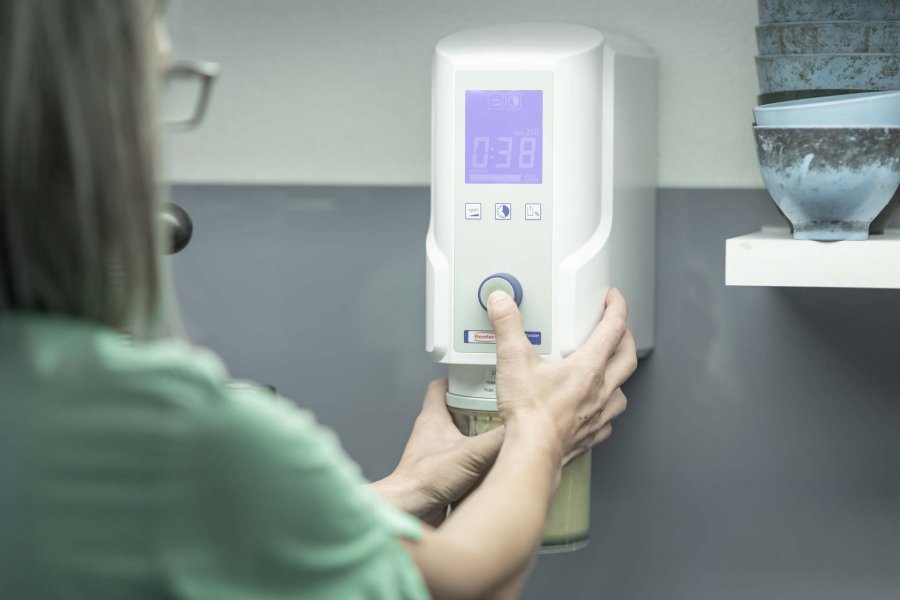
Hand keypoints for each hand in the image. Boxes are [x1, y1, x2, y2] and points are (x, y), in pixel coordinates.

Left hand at [371, 379, 503, 525]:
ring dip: (480, 436)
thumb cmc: (425, 481)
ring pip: (461, 437)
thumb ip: (499, 440)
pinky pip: (463, 461)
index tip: (479, 376)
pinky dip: (479, 461)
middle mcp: (433, 434)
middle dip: (478, 408)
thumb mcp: (471, 454)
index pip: (441, 387)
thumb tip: (523, 429)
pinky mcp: (442, 475)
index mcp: (433, 418)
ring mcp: (436, 455)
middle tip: (500, 406)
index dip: (459, 379)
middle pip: (456, 411)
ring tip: (504, 434)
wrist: (410, 512)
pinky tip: (495, 465)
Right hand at [487, 288, 635, 463]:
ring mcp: (598, 414)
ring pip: (622, 391)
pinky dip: (605, 411)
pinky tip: (593, 410)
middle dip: (625, 338)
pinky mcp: (589, 435)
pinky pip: (607, 421)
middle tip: (617, 329)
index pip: (613, 328)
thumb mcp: (513, 359)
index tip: (613, 297)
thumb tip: (502, 302)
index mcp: (588, 367)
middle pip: (627, 357)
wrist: (532, 453)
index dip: (616, 307)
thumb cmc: (529, 413)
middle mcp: (600, 390)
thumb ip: (507, 325)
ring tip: (608, 370)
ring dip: (619, 376)